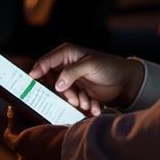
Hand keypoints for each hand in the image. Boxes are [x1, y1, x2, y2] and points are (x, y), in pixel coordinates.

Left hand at [3, 120, 70, 159]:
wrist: (84, 156)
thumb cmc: (70, 136)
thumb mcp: (52, 128)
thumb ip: (40, 133)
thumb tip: (41, 133)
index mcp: (22, 143)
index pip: (9, 136)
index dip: (13, 129)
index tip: (15, 122)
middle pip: (23, 155)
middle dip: (31, 151)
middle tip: (43, 144)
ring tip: (56, 158)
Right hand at [29, 43, 143, 113]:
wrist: (126, 82)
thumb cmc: (110, 67)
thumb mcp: (91, 65)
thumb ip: (72, 72)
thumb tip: (57, 84)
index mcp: (67, 54)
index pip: (47, 61)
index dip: (38, 70)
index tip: (32, 80)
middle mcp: (67, 67)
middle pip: (53, 82)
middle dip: (64, 93)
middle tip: (75, 98)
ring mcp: (73, 81)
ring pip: (63, 95)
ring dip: (76, 101)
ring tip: (89, 102)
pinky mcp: (79, 93)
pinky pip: (74, 102)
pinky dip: (84, 105)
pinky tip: (95, 106)